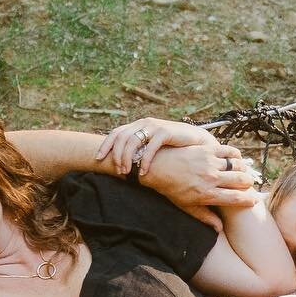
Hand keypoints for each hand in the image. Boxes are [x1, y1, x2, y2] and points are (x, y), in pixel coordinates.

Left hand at [97, 117, 218, 175]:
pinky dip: (145, 160)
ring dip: (128, 158)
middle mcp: (144, 123)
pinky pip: (150, 147)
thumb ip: (139, 148)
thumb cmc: (173, 146)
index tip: (98, 158)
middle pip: (121, 138)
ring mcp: (154, 126)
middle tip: (119, 171)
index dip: (105, 145)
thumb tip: (120, 160)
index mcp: (138, 125)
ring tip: (128, 173)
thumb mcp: (152, 144)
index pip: (116, 133)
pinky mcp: (166, 132)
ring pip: (133, 142)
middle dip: (116, 156)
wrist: (196, 141)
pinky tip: (144, 172)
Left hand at [138, 142, 258, 212]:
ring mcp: (210, 163)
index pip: (237, 198)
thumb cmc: (172, 189)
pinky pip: (229, 151)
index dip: (249, 200)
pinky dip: (236, 155)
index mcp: (207, 195)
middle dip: (249, 184)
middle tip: (248, 185)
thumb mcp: (187, 207)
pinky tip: (236, 159)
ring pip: (237, 165)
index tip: (253, 201)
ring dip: (243, 169)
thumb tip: (219, 230)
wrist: (158, 167)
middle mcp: (211, 179)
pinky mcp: (207, 149)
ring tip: (242, 172)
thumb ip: (205, 217)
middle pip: (241, 181)